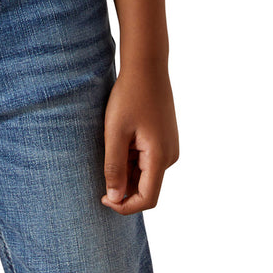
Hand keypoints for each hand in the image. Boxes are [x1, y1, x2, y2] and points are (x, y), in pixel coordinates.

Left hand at [99, 64, 178, 214]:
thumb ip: (114, 166)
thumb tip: (114, 198)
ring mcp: (169, 147)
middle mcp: (170, 156)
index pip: (147, 199)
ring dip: (126, 167)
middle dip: (122, 182)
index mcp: (160, 158)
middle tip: (102, 160)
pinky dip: (131, 156)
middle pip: (145, 186)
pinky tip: (120, 136)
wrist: (146, 66)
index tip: (102, 197)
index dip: (124, 206)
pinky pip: (148, 159)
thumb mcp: (115, 132)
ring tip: (112, 140)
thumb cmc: (129, 96)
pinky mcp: (165, 139)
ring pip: (145, 172)